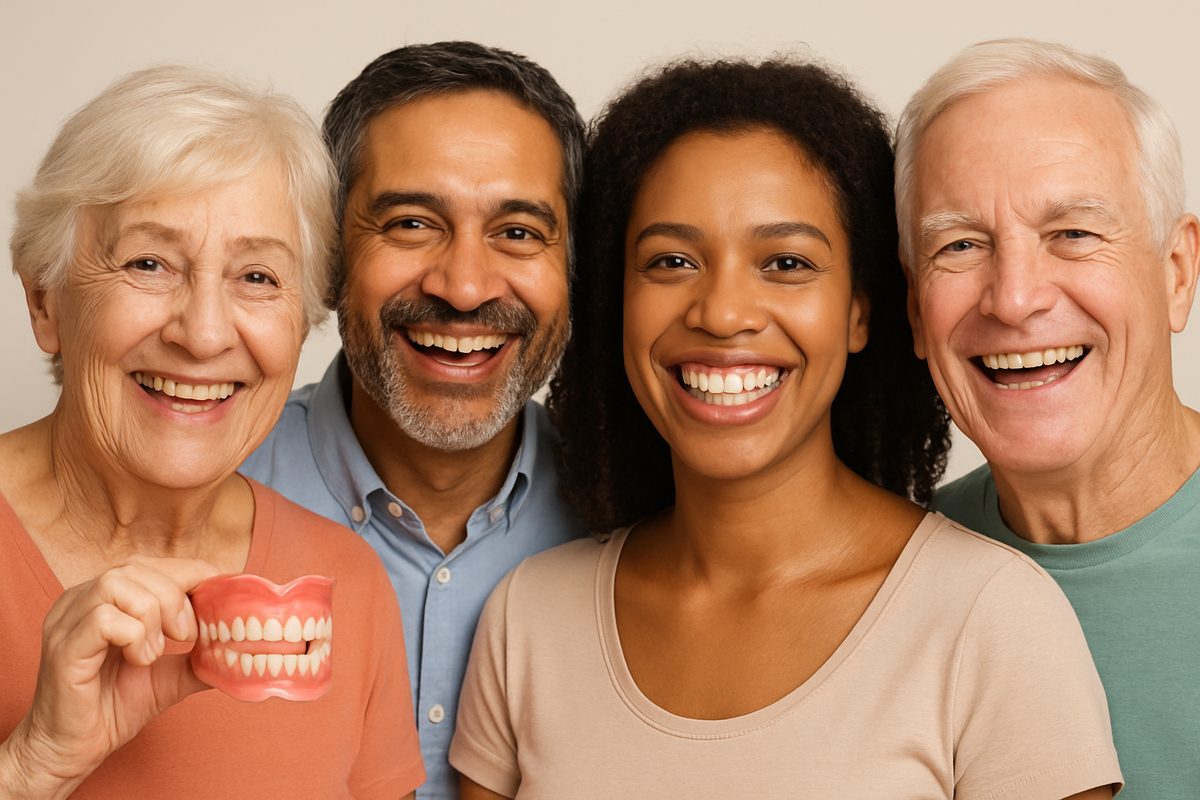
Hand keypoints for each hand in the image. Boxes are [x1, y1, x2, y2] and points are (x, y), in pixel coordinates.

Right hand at [1, 556, 219, 797]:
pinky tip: (139, 660)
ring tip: (158, 651)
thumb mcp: (168, 675)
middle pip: (137, 568)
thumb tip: (239, 646)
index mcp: (103, 599)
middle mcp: (80, 600)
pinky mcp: (63, 647)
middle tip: (186, 636)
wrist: (72, 750)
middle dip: (175, 597)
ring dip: (154, 615)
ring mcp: (67, 621)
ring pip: (119, 583)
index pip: (151, 564)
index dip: (191, 573)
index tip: (219, 597)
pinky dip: (135, 635)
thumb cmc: (112, 708)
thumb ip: (199, 656)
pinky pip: (104, 618)